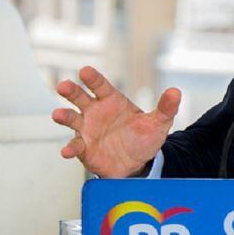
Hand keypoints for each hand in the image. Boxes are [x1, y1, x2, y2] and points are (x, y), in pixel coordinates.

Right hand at [52, 65, 180, 177]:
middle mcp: (95, 111)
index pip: (100, 85)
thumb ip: (166, 108)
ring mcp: (87, 129)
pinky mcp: (84, 148)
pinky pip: (75, 146)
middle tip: (63, 85)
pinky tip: (66, 151)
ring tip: (57, 115)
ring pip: (71, 119)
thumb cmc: (143, 138)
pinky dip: (69, 148)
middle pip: (79, 97)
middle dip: (71, 90)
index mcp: (112, 100)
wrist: (137, 164)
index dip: (93, 78)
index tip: (85, 71)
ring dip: (63, 116)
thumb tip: (176, 91)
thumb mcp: (158, 123)